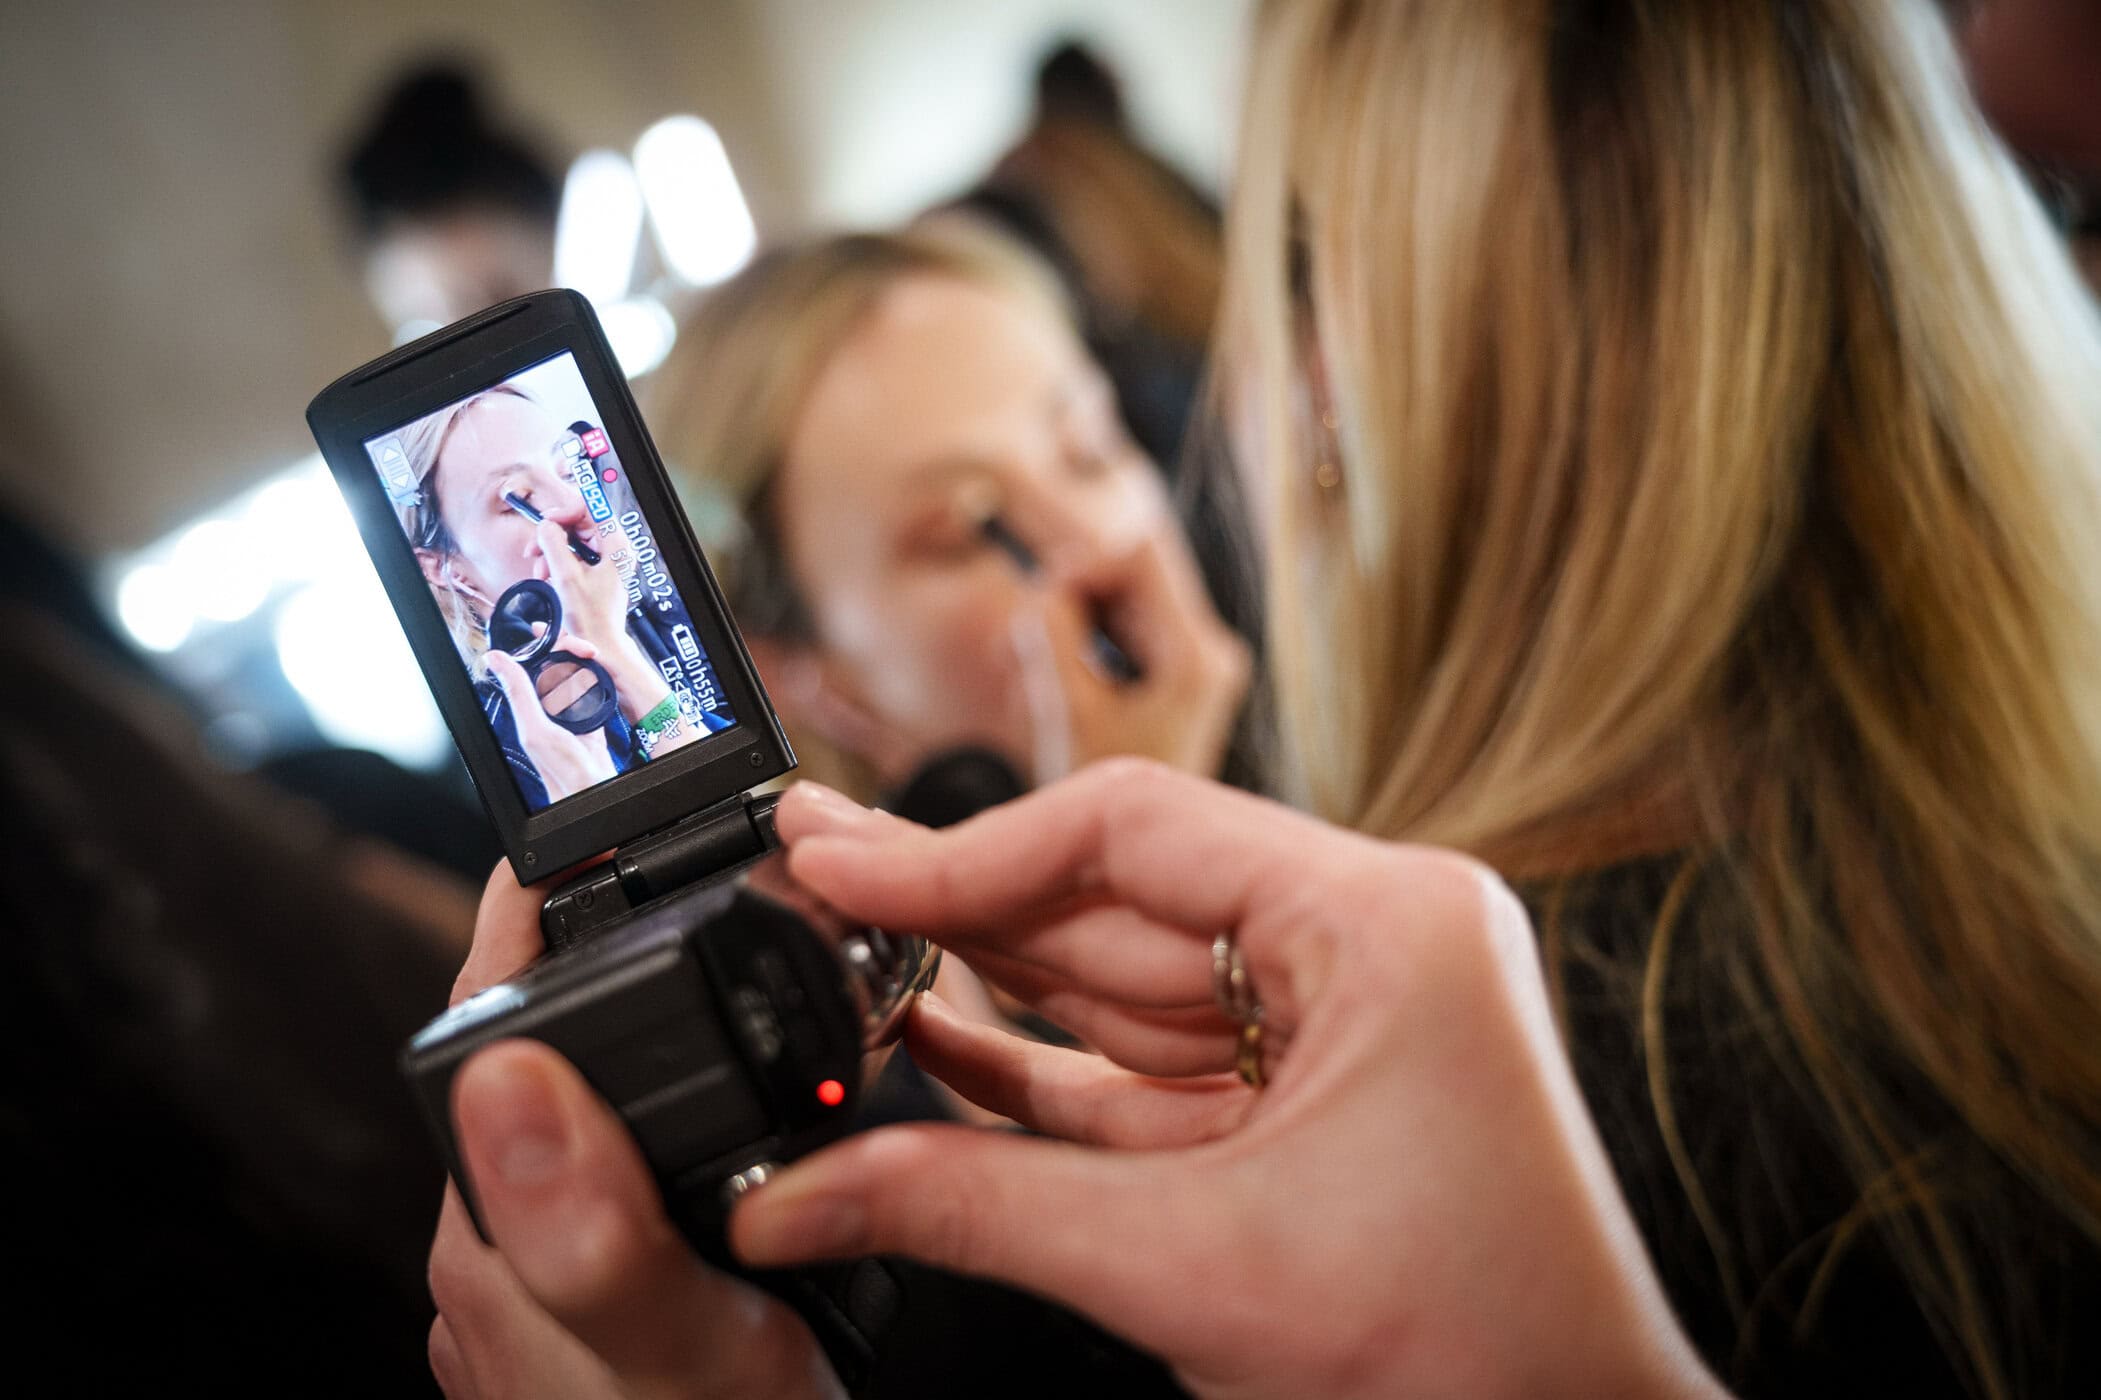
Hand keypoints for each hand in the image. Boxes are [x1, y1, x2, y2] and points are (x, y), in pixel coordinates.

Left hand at [426, 863, 841, 1399]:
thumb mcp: (675, 1345)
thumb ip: (592, 1225)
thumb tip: (504, 1072)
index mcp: (496, 1231)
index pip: (492, 1020)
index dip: (539, 911)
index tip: (599, 828)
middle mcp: (499, 1252)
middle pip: (541, 1057)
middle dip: (602, 957)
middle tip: (682, 876)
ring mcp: (542, 1291)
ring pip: (590, 1121)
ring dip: (651, 1046)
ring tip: (730, 983)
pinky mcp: (593, 1323)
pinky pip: (622, 1184)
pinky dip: (679, 1131)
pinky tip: (743, 1136)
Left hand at [485, 648, 617, 802]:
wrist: (593, 789)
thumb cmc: (561, 769)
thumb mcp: (536, 728)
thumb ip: (519, 692)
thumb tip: (495, 659)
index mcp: (528, 706)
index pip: (533, 664)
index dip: (548, 647)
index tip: (562, 641)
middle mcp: (546, 708)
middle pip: (557, 665)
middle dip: (571, 651)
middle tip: (588, 650)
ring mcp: (569, 713)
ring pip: (575, 675)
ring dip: (586, 664)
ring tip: (596, 656)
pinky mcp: (590, 719)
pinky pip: (593, 692)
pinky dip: (599, 680)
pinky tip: (603, 675)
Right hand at [535, 520, 632, 656]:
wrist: (598, 645)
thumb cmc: (589, 617)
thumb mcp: (566, 577)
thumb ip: (554, 544)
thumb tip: (545, 524)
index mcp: (615, 545)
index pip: (590, 507)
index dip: (564, 511)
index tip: (545, 523)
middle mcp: (613, 548)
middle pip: (577, 522)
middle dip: (551, 537)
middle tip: (533, 552)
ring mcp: (605, 559)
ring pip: (570, 539)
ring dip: (549, 552)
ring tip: (540, 573)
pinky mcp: (595, 569)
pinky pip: (571, 554)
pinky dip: (555, 563)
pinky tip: (547, 578)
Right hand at [729, 765, 1723, 1399]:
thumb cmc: (1473, 1362)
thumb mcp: (1196, 1269)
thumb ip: (977, 1210)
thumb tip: (807, 1190)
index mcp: (1385, 925)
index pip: (1132, 833)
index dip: (962, 851)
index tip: (839, 859)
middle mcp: (1366, 947)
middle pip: (1115, 894)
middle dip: (955, 901)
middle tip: (814, 871)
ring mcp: (1334, 1024)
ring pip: (1117, 977)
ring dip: (982, 975)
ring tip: (846, 948)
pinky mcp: (1298, 1102)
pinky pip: (1142, 1063)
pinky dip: (1036, 1061)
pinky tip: (933, 1039)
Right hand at [1013, 526, 1250, 782]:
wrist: (1131, 869)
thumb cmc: (1098, 806)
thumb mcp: (1067, 716)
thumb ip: (1051, 643)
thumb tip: (1043, 589)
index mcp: (1193, 659)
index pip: (1138, 556)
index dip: (1081, 563)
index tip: (1039, 601)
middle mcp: (1204, 652)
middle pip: (1126, 572)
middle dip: (1068, 597)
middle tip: (1023, 649)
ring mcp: (1190, 661)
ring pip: (1116, 597)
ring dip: (1065, 623)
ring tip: (1027, 676)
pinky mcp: (1170, 672)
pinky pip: (1116, 627)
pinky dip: (1076, 643)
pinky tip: (1050, 687)